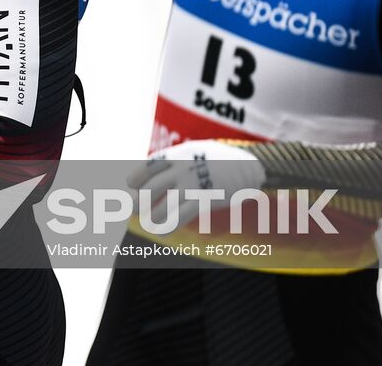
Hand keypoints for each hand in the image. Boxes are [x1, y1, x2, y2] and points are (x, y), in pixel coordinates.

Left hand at [128, 139, 264, 228]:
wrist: (249, 167)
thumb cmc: (219, 159)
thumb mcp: (195, 150)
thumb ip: (175, 158)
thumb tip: (153, 165)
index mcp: (178, 155)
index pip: (149, 166)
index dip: (137, 176)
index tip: (132, 184)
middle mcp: (182, 169)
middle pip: (151, 188)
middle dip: (139, 200)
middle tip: (132, 208)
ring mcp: (192, 186)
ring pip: (164, 206)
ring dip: (153, 217)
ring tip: (148, 222)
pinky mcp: (203, 201)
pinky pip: (180, 217)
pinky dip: (167, 226)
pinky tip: (161, 231)